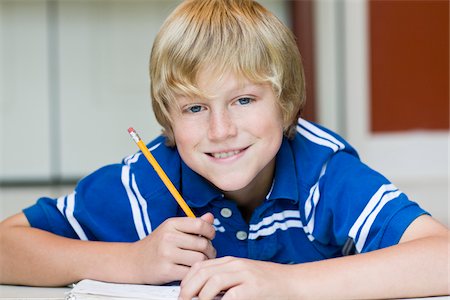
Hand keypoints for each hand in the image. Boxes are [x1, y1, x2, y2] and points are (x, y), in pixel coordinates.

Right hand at [130, 213, 215, 283]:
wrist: (135, 261)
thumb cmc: (158, 245)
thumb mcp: (172, 229)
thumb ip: (192, 224)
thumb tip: (210, 217)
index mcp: (171, 224)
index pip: (200, 224)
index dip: (210, 231)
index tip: (210, 236)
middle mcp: (168, 237)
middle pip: (203, 244)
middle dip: (209, 250)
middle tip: (206, 253)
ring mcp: (167, 254)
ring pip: (200, 259)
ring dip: (204, 262)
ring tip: (199, 261)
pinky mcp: (167, 270)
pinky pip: (191, 271)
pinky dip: (194, 272)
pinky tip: (190, 269)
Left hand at [179, 256, 295, 299]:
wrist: (292, 282)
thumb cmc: (268, 282)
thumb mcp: (242, 276)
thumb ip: (225, 281)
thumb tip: (203, 291)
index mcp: (231, 262)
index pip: (201, 266)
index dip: (187, 279)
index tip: (182, 291)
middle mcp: (236, 266)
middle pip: (203, 272)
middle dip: (188, 288)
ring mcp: (245, 276)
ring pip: (213, 281)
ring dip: (201, 296)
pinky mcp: (254, 289)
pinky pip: (232, 296)